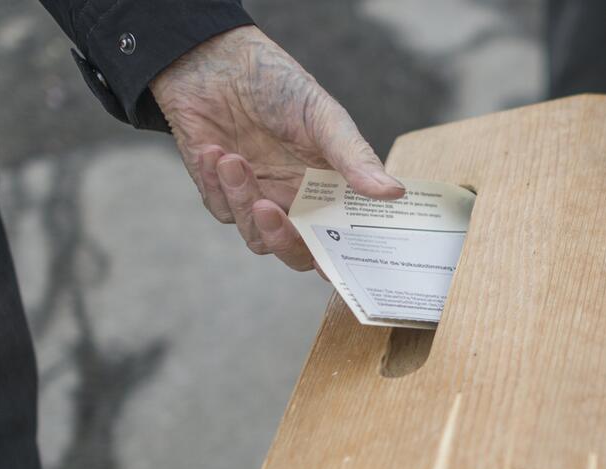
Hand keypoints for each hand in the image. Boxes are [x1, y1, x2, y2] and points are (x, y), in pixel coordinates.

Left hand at [150, 25, 404, 273]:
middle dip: (282, 240)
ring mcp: (256, 199)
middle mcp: (294, 200)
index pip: (338, 239)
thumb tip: (394, 193)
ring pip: (253, 234)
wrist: (215, 62)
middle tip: (269, 210)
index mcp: (328, 187)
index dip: (338, 260)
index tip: (334, 269)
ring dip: (241, 199)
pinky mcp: (219, 192)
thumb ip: (353, 157)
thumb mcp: (322, 116)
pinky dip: (214, 182)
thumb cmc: (278, 83)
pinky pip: (220, 208)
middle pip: (294, 251)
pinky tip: (212, 150)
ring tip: (230, 158)